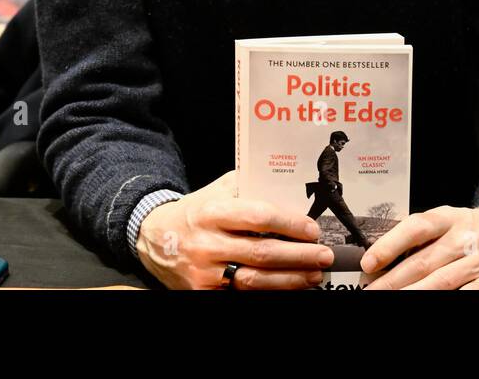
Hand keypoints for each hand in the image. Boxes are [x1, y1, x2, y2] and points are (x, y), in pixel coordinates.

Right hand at [135, 171, 334, 289]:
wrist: (154, 238)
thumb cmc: (195, 211)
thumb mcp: (215, 191)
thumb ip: (246, 185)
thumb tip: (287, 183)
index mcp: (212, 211)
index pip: (258, 217)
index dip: (289, 224)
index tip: (312, 229)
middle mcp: (207, 243)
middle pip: (262, 253)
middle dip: (299, 256)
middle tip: (324, 255)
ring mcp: (204, 272)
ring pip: (255, 281)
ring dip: (290, 280)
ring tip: (314, 275)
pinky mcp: (202, 293)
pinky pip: (241, 295)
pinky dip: (269, 293)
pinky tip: (288, 288)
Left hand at [360, 204, 478, 289]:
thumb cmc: (472, 225)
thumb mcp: (446, 217)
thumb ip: (418, 231)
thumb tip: (379, 246)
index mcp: (446, 218)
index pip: (414, 228)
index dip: (389, 245)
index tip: (369, 262)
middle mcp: (461, 238)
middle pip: (422, 262)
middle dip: (393, 281)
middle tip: (371, 291)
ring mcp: (478, 260)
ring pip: (441, 282)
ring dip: (414, 293)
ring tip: (391, 300)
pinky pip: (470, 293)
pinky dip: (454, 298)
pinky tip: (434, 303)